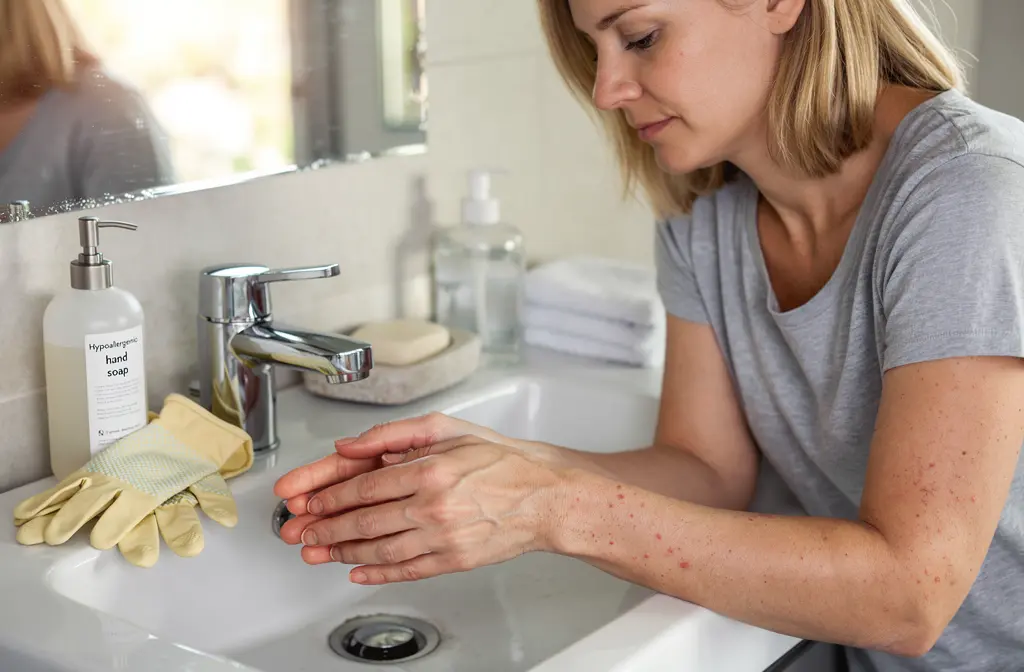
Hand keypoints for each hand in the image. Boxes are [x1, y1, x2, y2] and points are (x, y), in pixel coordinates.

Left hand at [274, 427, 568, 584]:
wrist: (544, 497)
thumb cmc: (500, 461)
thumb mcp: (446, 429)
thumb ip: (393, 434)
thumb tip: (349, 446)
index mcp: (430, 469)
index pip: (362, 486)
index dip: (326, 496)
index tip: (305, 500)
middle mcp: (434, 506)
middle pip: (363, 521)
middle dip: (322, 528)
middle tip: (299, 532)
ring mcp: (443, 538)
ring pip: (378, 550)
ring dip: (340, 552)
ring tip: (316, 553)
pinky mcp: (453, 561)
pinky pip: (405, 571)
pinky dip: (375, 573)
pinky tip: (356, 571)